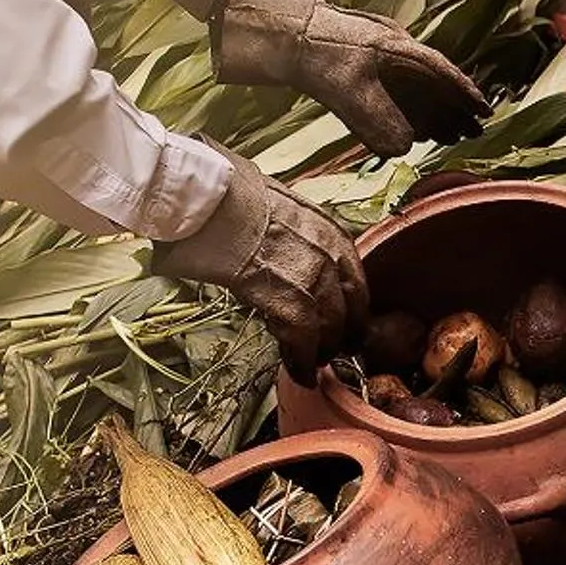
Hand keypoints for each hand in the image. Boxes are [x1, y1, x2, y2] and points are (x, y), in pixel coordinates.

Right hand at [153, 147, 368, 379]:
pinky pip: (304, 343)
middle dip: (343, 334)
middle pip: (351, 309)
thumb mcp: (279, 205)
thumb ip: (291, 230)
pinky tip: (298, 372)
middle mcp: (333, 257)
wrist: (210, 198)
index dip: (350, 307)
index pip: (355, 281)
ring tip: (312, 364)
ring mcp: (315, 281)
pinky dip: (302, 362)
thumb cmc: (229, 193)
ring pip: (331, 330)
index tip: (344, 322)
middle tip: (333, 349)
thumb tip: (278, 243)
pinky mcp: (290, 303)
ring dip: (322, 351)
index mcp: (332, 232)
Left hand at [213, 0, 489, 154]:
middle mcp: (391, 52)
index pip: (439, 72)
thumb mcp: (344, 86)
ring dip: (429, 113)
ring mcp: (372, 60)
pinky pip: (388, 93)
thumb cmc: (312, 50)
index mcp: (396, 48)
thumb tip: (403, 148)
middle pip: (429, 83)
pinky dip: (403, 112)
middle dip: (451, 109)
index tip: (485, 111)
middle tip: (472, 134)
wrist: (273, 29)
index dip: (462, 93)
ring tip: (449, 136)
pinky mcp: (353, 70)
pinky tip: (410, 130)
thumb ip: (374, 118)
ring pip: (410, 89)